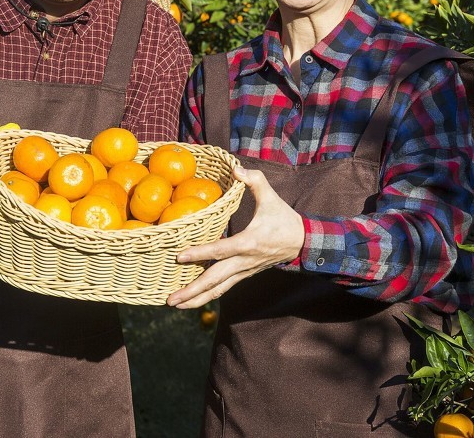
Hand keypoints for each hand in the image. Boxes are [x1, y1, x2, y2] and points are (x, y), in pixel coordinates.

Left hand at [166, 166, 304, 308]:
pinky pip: (224, 288)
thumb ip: (254, 180)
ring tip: (175, 305)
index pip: (220, 250)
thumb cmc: (283, 218)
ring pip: (218, 289)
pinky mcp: (244, 274)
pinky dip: (208, 295)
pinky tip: (192, 300)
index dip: (200, 253)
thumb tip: (235, 168)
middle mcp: (244, 261)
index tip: (179, 256)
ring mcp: (244, 271)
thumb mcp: (271, 196)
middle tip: (170, 299)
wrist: (303, 242)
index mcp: (248, 242)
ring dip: (197, 299)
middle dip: (192, 290)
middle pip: (215, 279)